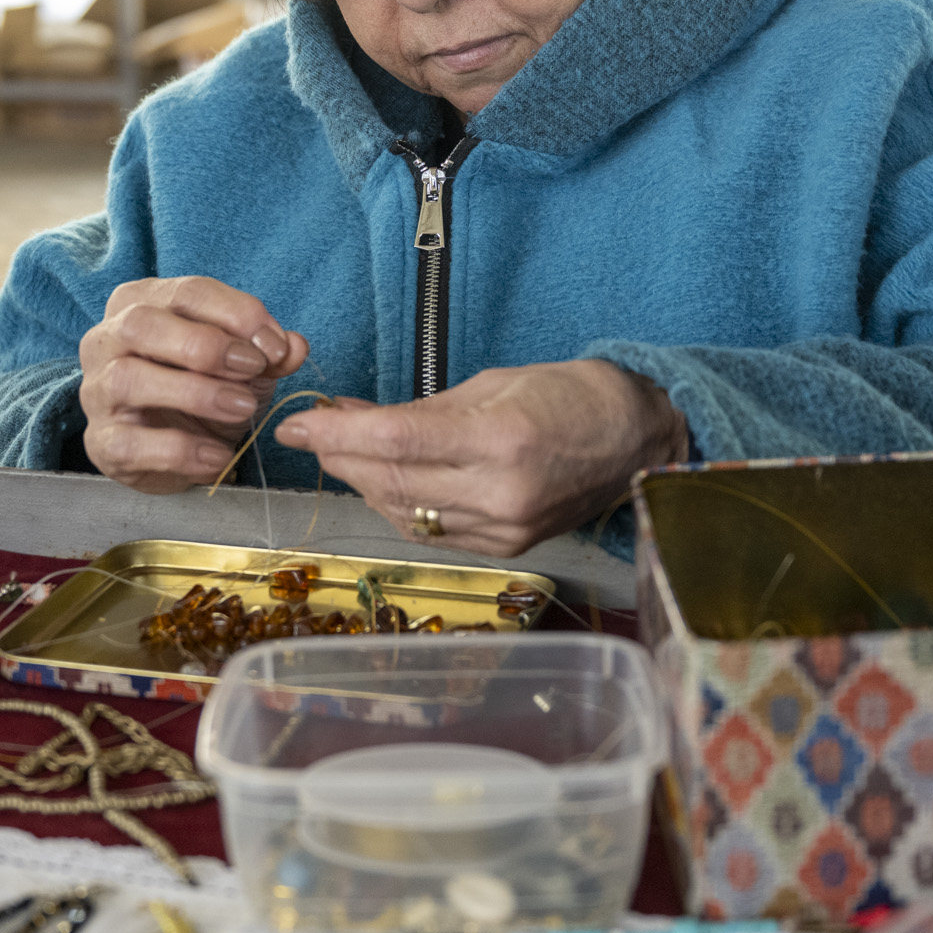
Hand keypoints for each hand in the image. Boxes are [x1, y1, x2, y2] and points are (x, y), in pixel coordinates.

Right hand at [78, 277, 308, 493]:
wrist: (173, 453)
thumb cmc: (200, 393)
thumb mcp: (243, 368)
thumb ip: (269, 354)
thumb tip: (294, 346)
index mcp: (141, 304)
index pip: (186, 293)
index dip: (236, 314)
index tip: (275, 345)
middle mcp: (107, 340)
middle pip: (143, 324)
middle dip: (206, 344)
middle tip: (254, 368)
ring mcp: (97, 391)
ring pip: (129, 378)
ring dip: (195, 392)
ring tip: (242, 408)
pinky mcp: (101, 442)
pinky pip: (131, 442)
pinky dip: (180, 450)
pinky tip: (217, 456)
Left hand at [274, 360, 688, 556]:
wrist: (635, 439)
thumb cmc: (569, 396)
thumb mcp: (494, 384)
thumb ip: (421, 409)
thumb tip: (354, 417)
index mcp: (500, 440)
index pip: (396, 441)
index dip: (337, 434)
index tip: (298, 423)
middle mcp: (500, 494)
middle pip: (391, 482)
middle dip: (342, 457)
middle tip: (312, 432)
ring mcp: (504, 529)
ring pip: (404, 513)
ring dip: (364, 483)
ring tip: (343, 452)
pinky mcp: (506, 548)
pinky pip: (430, 531)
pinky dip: (398, 506)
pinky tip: (383, 482)